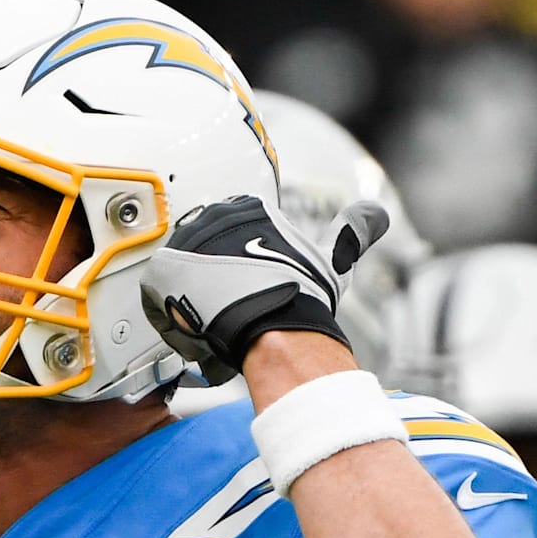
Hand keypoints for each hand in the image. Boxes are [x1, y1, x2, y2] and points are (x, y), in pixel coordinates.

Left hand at [139, 195, 387, 384]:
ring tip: (218, 323)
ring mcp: (184, 243)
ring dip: (195, 304)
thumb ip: (352, 232)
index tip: (248, 291)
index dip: (238, 273)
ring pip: (181, 281)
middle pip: (203, 259)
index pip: (231, 239)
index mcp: (247, 207)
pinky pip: (159, 300)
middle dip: (214, 287)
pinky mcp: (161, 273)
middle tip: (232, 312)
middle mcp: (211, 216)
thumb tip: (377, 212)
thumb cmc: (302, 297)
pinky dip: (176, 321)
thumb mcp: (332, 257)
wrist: (274, 326)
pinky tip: (200, 331)